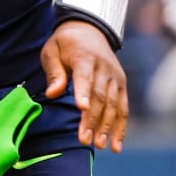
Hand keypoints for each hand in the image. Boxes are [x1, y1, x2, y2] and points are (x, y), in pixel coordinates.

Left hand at [41, 19, 128, 151]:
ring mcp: (116, 77)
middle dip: (92, 119)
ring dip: (107, 126)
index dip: (83, 93)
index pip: (84, 77)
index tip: (81, 108)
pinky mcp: (122, 85)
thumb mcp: (52, 51)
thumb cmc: (65, 44)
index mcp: (84, 57)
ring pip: (114, 105)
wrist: (90, 30)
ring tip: (100, 145)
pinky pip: (124, 107)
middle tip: (84, 140)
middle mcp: (104, 68)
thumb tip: (52, 94)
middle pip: (100, 96)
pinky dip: (121, 127)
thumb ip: (54, 72)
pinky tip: (116, 144)